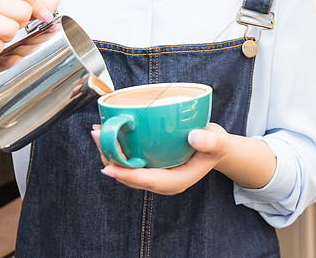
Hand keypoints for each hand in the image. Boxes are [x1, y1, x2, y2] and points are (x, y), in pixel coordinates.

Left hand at [91, 123, 230, 194]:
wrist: (215, 147)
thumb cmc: (215, 146)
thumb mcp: (218, 143)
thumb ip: (210, 141)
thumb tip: (194, 137)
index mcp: (176, 181)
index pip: (149, 181)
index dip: (128, 176)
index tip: (110, 168)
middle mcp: (161, 181)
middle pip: (130, 177)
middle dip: (111, 160)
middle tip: (97, 137)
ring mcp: (154, 173)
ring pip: (126, 169)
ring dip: (109, 153)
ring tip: (97, 133)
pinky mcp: (150, 164)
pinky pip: (129, 161)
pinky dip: (117, 149)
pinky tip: (108, 133)